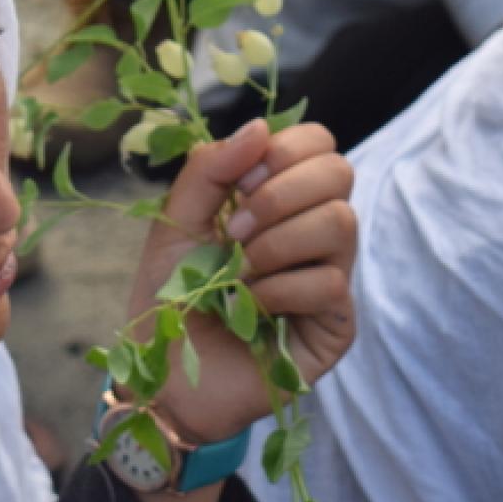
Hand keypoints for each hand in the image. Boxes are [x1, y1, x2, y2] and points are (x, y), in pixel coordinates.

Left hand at [123, 119, 357, 443]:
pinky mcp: (336, 326)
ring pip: (340, 224)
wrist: (162, 375)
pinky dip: (278, 290)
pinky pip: (329, 282)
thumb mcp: (175, 222)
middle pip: (340, 172)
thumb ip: (209, 170)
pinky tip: (250, 309)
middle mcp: (315, 232)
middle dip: (278, 195)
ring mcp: (332, 277)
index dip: (284, 151)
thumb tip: (261, 126)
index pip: (319, 143)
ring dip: (275, 245)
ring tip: (237, 275)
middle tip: (233, 233)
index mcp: (281, 198)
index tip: (238, 184)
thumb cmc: (171, 298)